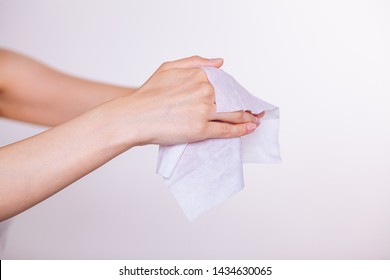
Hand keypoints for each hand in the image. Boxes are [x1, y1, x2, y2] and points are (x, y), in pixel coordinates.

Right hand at [105, 56, 261, 146]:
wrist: (134, 117)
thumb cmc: (148, 94)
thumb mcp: (168, 67)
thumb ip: (196, 61)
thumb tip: (220, 62)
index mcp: (199, 75)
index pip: (226, 84)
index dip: (237, 91)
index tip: (243, 96)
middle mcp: (205, 91)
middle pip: (233, 99)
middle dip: (247, 105)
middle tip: (257, 110)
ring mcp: (204, 110)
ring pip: (233, 114)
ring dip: (248, 118)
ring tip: (256, 120)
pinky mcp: (201, 129)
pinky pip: (226, 130)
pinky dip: (240, 130)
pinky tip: (249, 129)